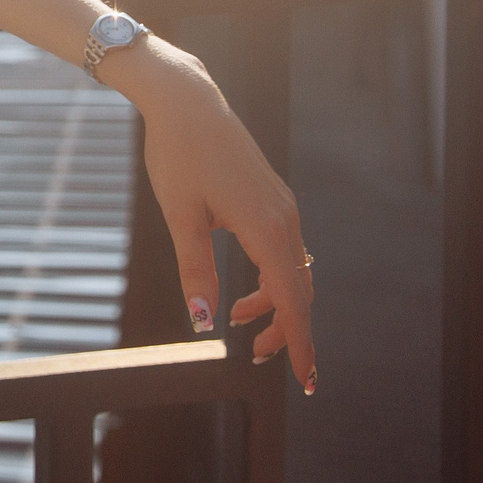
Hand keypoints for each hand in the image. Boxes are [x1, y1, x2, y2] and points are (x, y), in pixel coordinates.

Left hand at [127, 48, 317, 393]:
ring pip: (293, 271)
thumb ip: (194, 271)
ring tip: (238, 319)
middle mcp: (285, 219)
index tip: (306, 381)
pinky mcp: (274, 199)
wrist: (186, 101)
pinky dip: (272, 277)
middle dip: (285, 329)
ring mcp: (283, 207)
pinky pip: (284, 250)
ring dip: (274, 302)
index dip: (300, 343)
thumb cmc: (177, 155)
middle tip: (255, 355)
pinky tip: (244, 287)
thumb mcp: (179, 217)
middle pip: (299, 291)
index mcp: (265, 228)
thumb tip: (204, 323)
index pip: (292, 300)